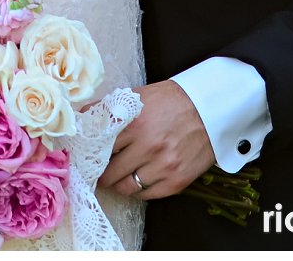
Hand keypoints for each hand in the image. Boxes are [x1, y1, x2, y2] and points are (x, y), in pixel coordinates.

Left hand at [97, 81, 215, 200]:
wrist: (210, 109)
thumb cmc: (172, 101)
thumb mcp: (138, 97)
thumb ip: (110, 108)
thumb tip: (82, 117)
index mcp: (135, 123)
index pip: (100, 148)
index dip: (91, 154)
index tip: (87, 158)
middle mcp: (148, 146)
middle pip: (110, 172)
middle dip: (102, 173)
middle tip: (99, 172)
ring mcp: (164, 166)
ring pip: (126, 187)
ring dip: (117, 185)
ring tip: (116, 178)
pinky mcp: (177, 180)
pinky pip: (147, 195)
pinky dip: (138, 191)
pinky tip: (137, 181)